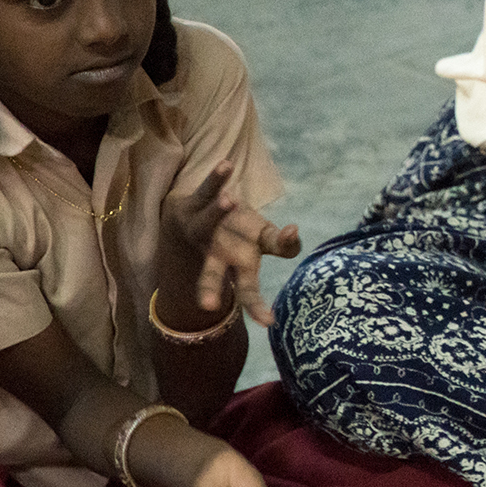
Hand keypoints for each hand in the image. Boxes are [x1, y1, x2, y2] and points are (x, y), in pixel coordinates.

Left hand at [165, 160, 300, 325]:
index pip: (247, 288)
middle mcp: (216, 251)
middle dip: (211, 287)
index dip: (255, 306)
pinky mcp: (196, 203)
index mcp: (236, 265)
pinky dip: (217, 178)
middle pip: (214, 270)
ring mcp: (203, 226)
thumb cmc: (236, 234)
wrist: (193, 214)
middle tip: (208, 307)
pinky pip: (207, 189)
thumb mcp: (264, 241)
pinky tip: (228, 164)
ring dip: (218, 213)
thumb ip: (284, 245)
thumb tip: (293, 232)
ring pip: (207, 221)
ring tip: (231, 201)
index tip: (268, 322)